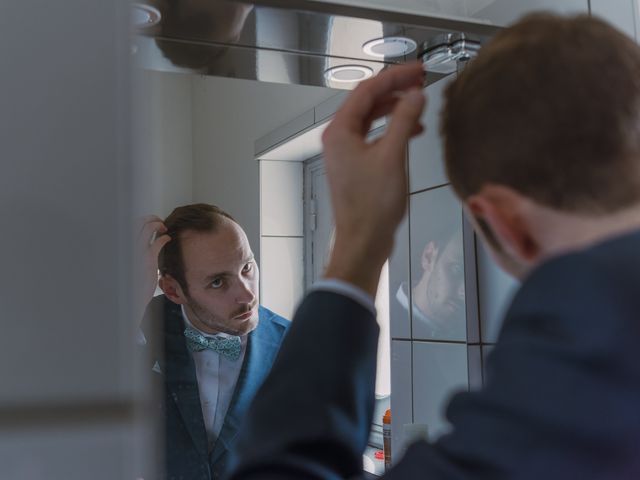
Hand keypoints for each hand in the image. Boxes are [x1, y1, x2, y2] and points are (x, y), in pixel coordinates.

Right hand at [135, 215, 170, 313]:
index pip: (129, 225)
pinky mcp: (148, 258)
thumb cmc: (133, 282)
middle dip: (150, 218)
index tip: (149, 222)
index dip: (141, 220)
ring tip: (164, 228)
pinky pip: (158, 241)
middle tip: (159, 222)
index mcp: (123, 247)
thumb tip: (142, 240)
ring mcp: (137, 252)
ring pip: (148, 227)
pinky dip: (164, 238)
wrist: (134, 297)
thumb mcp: (130, 263)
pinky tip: (167, 239)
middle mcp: (128, 247)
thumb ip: (134, 251)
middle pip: (138, 222)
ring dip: (158, 224)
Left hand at [322, 62, 426, 295]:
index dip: (394, 76)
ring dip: (394, 109)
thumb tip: (416, 94)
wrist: (363, 241)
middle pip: (367, 102)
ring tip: (420, 104)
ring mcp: (345, 153)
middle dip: (395, 89)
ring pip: (370, 119)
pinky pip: (372, 137)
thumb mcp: (392, 156)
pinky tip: (412, 131)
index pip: (367, 90)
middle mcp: (338, 138)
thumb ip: (405, 120)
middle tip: (422, 80)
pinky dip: (391, 130)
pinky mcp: (355, 166)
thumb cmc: (374, 203)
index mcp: (340, 131)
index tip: (420, 70)